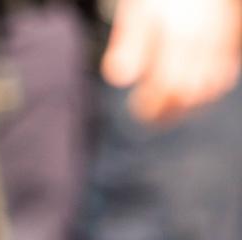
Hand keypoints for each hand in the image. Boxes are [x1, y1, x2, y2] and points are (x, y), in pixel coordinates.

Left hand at [102, 0, 241, 123]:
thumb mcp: (137, 12)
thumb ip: (129, 43)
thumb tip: (120, 79)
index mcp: (181, 39)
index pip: (169, 86)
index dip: (153, 105)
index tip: (137, 110)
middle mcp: (207, 43)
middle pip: (192, 91)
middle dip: (170, 110)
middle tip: (150, 116)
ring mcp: (224, 41)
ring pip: (213, 85)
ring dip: (191, 104)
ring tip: (169, 110)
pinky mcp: (232, 37)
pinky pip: (226, 72)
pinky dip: (210, 88)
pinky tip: (192, 93)